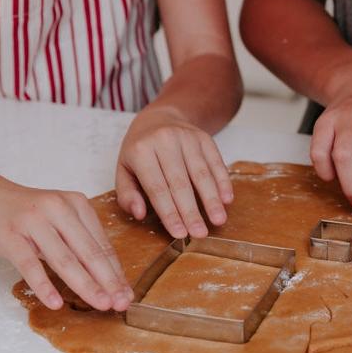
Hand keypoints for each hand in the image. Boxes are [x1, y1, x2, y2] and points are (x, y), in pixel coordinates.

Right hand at [0, 170, 129, 310]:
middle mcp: (59, 209)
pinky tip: (55, 303)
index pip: (102, 244)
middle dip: (109, 280)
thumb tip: (107, 275)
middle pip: (89, 252)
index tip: (127, 292)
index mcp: (77, 204)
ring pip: (65, 259)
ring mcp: (34, 221)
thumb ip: (80, 240)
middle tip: (121, 302)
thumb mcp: (59, 219)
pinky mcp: (10, 235)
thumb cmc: (26, 213)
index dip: (116, 271)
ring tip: (101, 303)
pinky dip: (44, 285)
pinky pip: (29, 265)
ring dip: (86, 285)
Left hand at [116, 109, 232, 238]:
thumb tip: (139, 214)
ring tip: (218, 220)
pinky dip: (223, 181)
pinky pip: (216, 162)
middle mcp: (165, 141)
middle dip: (191, 211)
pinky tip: (227, 199)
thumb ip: (127, 194)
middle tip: (200, 233)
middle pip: (180, 182)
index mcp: (141, 151)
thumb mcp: (124, 170)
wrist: (159, 118)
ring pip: (201, 173)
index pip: (157, 188)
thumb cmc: (140, 151)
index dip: (169, 213)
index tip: (179, 233)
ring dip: (211, 199)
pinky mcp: (204, 138)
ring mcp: (187, 137)